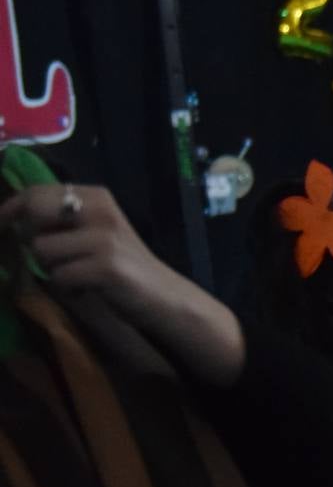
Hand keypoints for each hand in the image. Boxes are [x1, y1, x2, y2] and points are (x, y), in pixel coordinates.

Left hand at [0, 183, 244, 386]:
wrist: (162, 294)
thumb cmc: (121, 263)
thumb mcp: (93, 231)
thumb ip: (61, 220)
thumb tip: (12, 217)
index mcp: (96, 197)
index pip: (36, 192)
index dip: (9, 209)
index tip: (1, 226)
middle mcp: (101, 210)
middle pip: (34, 211)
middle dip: (29, 236)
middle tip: (48, 255)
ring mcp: (105, 238)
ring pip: (41, 248)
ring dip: (51, 267)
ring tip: (76, 273)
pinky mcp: (106, 266)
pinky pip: (59, 275)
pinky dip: (67, 287)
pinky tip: (87, 288)